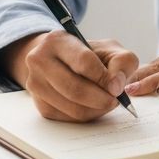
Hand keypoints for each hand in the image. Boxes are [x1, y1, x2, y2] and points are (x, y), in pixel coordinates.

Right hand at [0, 31, 138, 122]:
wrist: (62, 61)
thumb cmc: (90, 54)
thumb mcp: (110, 49)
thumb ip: (121, 62)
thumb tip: (116, 87)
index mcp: (57, 40)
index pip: (83, 62)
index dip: (103, 77)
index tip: (117, 86)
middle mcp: (40, 60)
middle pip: (74, 89)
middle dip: (101, 99)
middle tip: (115, 101)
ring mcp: (36, 84)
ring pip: (72, 107)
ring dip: (96, 109)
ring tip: (107, 101)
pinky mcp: (40, 105)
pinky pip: (68, 118)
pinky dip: (86, 115)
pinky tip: (93, 106)